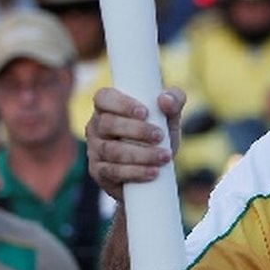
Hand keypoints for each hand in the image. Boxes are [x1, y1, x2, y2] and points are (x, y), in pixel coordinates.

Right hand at [85, 85, 183, 199]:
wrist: (155, 171)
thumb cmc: (158, 135)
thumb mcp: (169, 117)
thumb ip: (174, 100)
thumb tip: (165, 99)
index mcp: (108, 107)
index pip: (104, 97)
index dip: (121, 104)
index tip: (145, 112)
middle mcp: (96, 126)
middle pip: (108, 124)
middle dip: (136, 130)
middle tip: (159, 136)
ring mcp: (95, 150)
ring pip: (112, 151)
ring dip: (141, 154)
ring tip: (164, 156)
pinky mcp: (99, 172)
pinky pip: (113, 172)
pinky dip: (136, 172)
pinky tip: (153, 172)